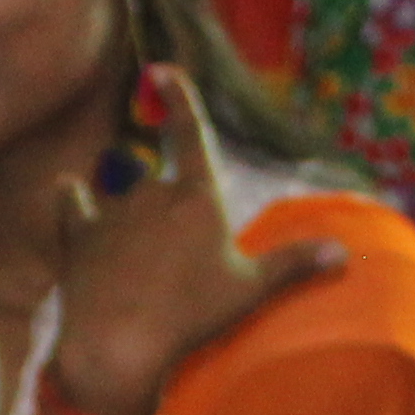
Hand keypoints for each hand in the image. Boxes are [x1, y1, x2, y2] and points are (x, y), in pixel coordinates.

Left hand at [43, 68, 351, 414]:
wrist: (120, 344)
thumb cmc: (192, 318)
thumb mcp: (249, 291)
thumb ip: (293, 265)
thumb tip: (343, 253)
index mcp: (198, 199)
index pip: (190, 134)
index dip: (179, 98)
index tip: (163, 70)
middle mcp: (153, 192)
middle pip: (159, 184)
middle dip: (165, 216)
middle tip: (172, 273)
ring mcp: (113, 211)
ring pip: (122, 197)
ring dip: (128, 219)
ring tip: (134, 264)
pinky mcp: (79, 234)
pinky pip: (74, 203)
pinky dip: (74, 200)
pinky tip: (71, 194)